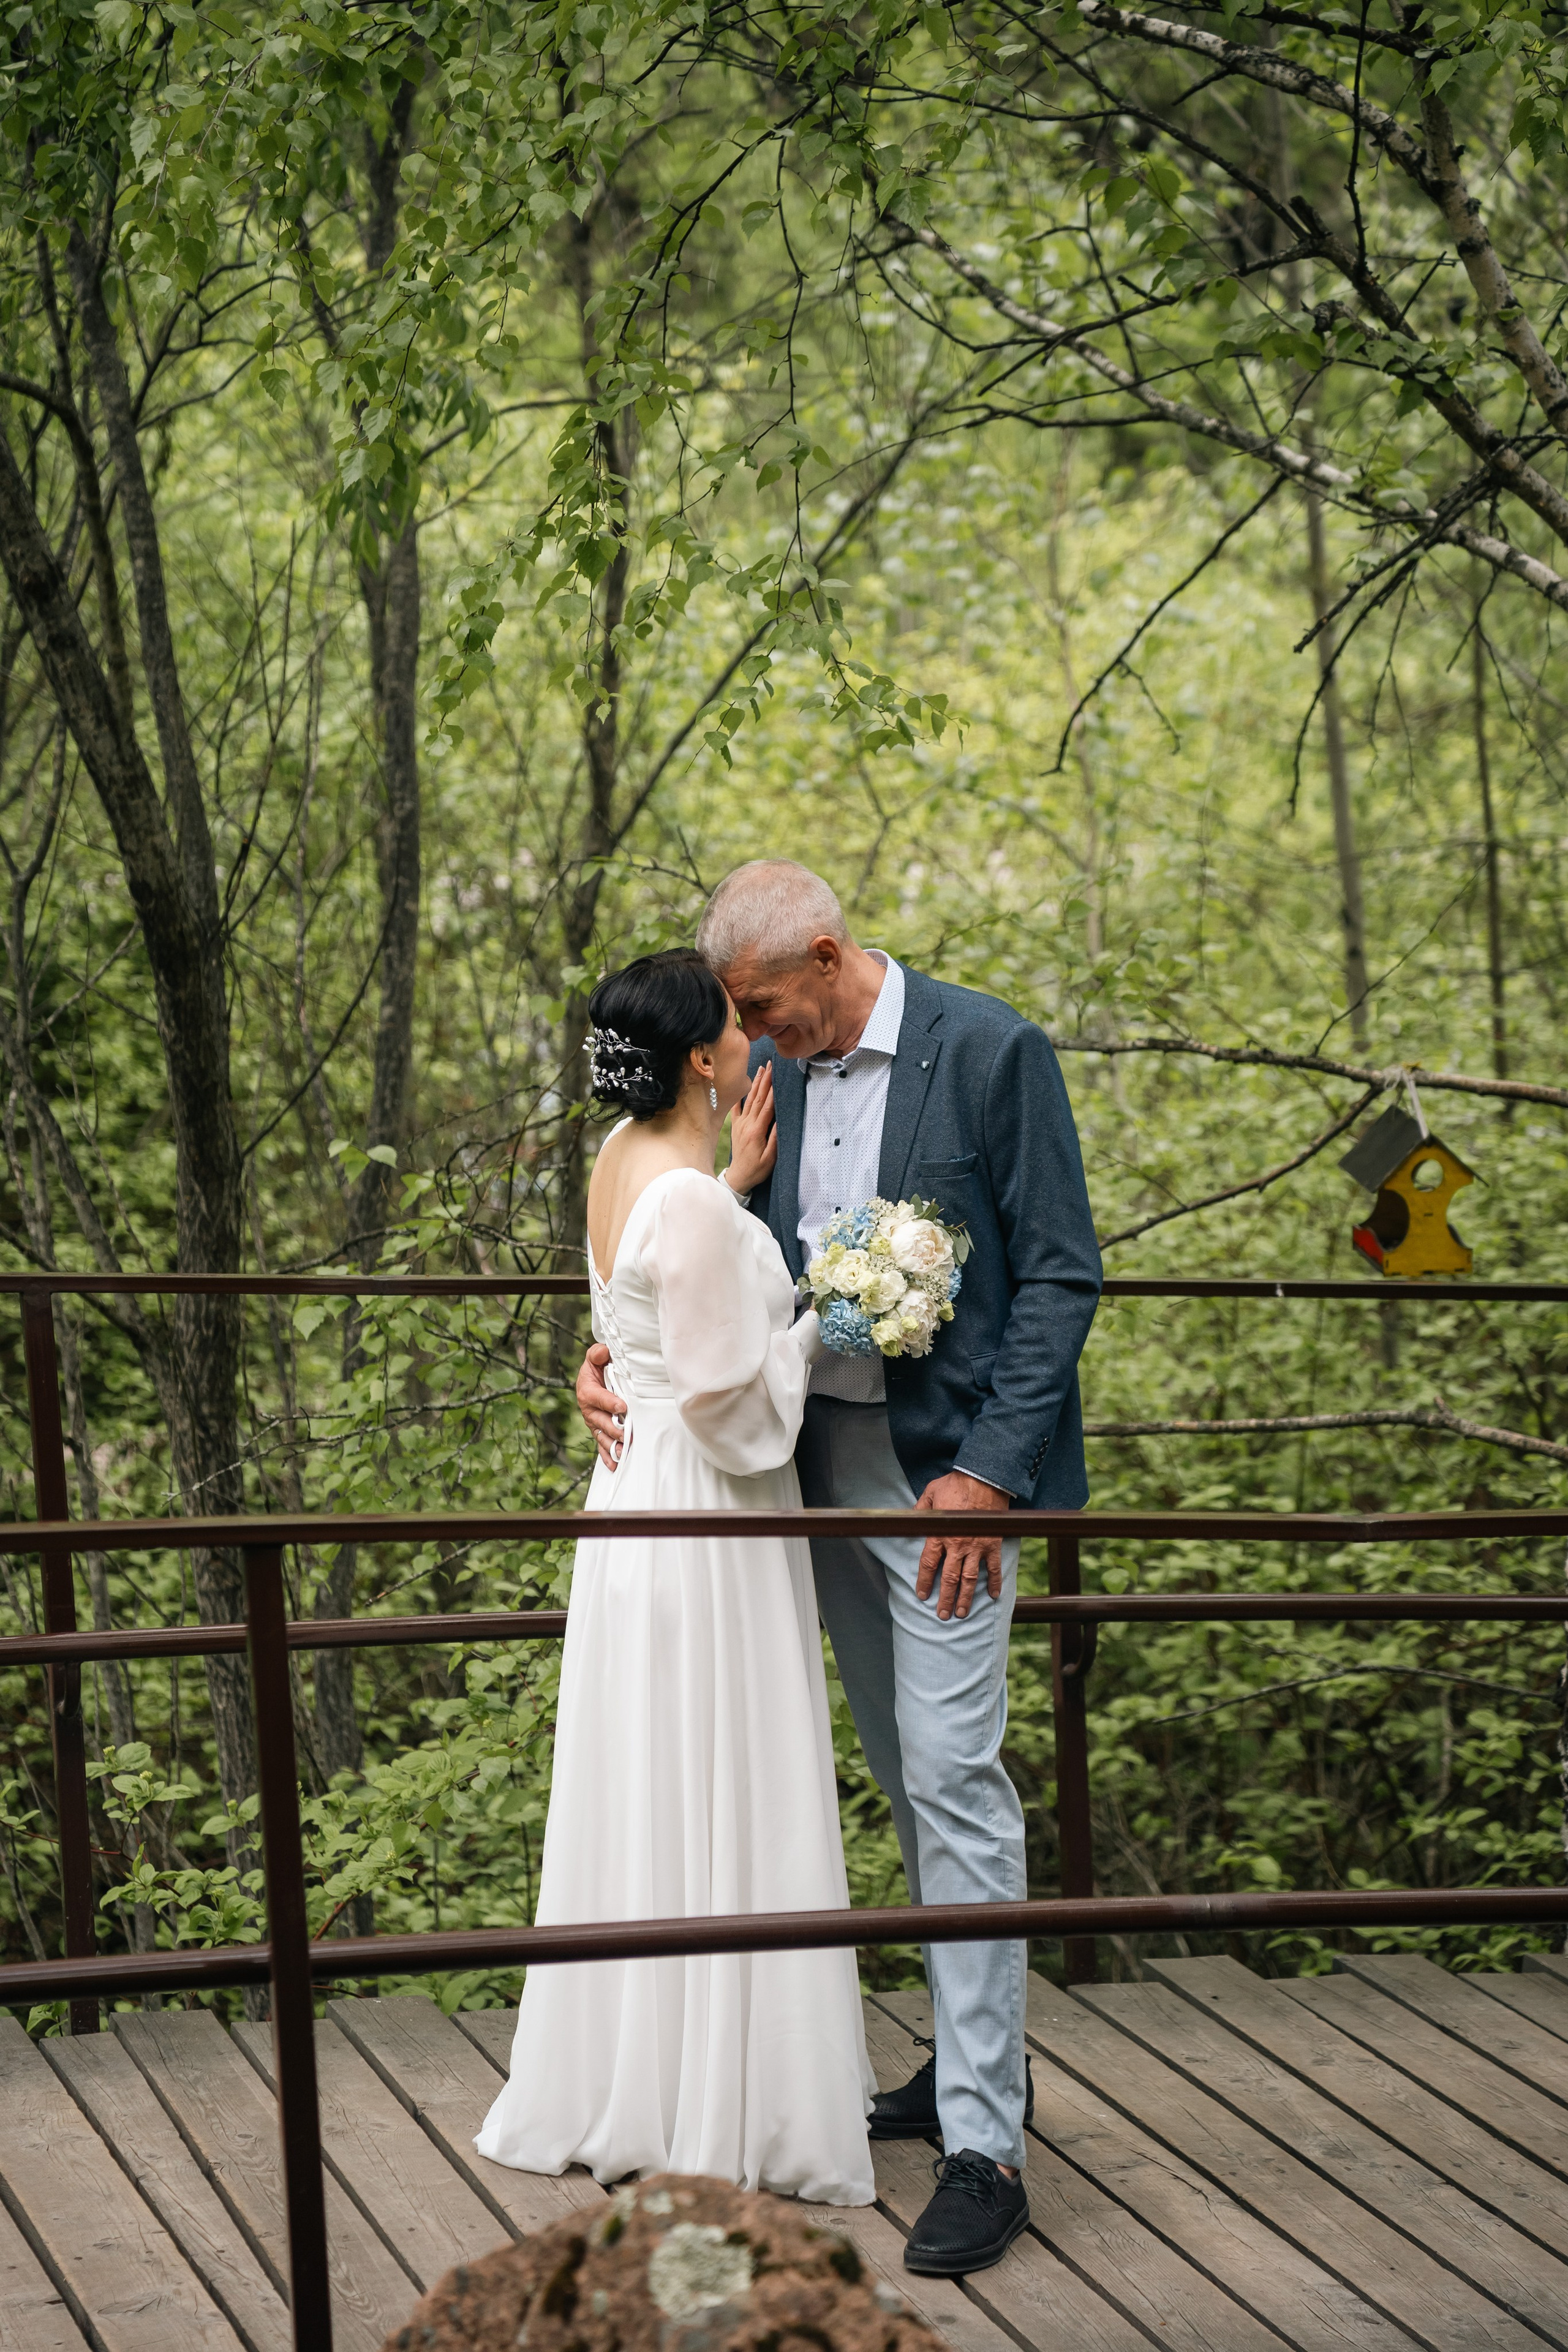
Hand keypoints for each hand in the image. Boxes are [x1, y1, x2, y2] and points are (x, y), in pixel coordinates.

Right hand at [577, 1343, 625, 1470]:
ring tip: (623, 1453)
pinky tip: (615, 1466)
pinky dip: (607, 1456)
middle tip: (627, 1434)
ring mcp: (594, 1422)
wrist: (594, 1377)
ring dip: (612, 1446)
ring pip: (602, 1436)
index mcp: (587, 1390)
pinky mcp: (600, 1431)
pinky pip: (602, 1445)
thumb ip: (597, 1353)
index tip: (622, 1406)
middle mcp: (588, 1409)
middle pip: (600, 1421)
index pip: (597, 1397)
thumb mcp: (596, 1357)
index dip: (609, 1402)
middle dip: (613, 1428)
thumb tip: (602, 1352)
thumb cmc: (598, 1367)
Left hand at [724, 1062, 776, 1193]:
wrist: (739, 1177)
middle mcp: (747, 1124)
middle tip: (769, 1065)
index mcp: (757, 1131)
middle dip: (764, 1080)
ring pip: (748, 1100)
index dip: (771, 1090)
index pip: (766, 1106)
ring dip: (755, 1084)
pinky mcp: (735, 1127)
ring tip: (760, 1070)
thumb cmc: (758, 1169)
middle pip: (757, 1098)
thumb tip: (779, 1120)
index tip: (775, 1076)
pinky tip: (742, 1086)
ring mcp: (740, 1124)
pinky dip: (739, 1096)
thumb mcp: (771, 1158)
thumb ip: (774, 1138)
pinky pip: (736, 1109)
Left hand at [915, 1471, 1008, 1620]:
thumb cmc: (955, 1484)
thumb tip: (912, 1518)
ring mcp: (976, 1546)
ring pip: (969, 1579)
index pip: (928, 1564)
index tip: (922, 1595)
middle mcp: (956, 1545)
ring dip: (965, 1597)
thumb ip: (921, 1509)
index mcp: (939, 1534)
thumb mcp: (931, 1493)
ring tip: (961, 1613)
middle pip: (948, 1578)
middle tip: (942, 1615)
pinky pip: (994, 1568)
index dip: (924, 1581)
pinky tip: (993, 1596)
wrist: (984, 1477)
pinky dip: (994, 1582)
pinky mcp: (992, 1544)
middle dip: (944, 1598)